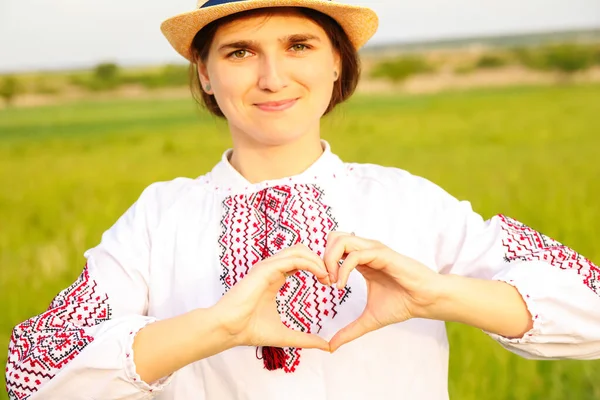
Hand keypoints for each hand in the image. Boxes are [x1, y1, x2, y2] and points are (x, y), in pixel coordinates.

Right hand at [212, 244, 331, 351]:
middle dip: (321, 260)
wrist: (228, 330)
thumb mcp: (285, 335)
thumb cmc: (249, 330)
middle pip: (302, 251)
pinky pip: (293, 259)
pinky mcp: (266, 269)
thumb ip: (305, 339)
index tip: (330, 283)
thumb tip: (326, 347)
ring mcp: (268, 267)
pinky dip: (310, 263)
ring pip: (299, 250)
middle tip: (333, 278)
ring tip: (328, 276)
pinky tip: (321, 275)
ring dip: (318, 260)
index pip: (300, 262)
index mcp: (275, 278)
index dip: (318, 268)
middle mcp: (272, 269)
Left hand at [324, 232, 441, 351]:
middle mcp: (365, 250)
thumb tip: (331, 347)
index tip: (324, 285)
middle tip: (325, 281)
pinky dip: (343, 269)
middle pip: (333, 237)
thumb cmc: (402, 304)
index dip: (323, 263)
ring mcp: (373, 250)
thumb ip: (349, 330)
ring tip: (333, 283)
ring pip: (340, 240)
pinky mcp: (382, 254)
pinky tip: (341, 286)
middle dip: (322, 258)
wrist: (425, 301)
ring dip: (330, 260)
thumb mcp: (369, 319)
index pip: (333, 247)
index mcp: (361, 259)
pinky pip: (355, 255)